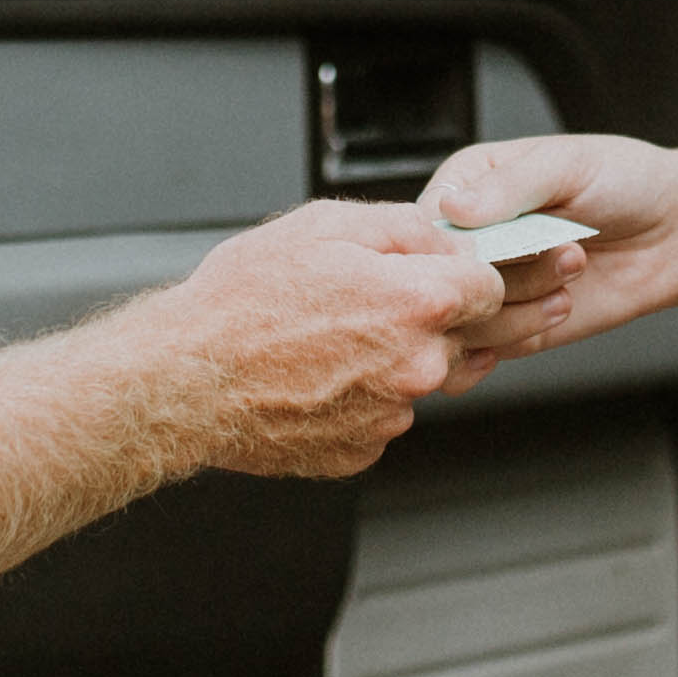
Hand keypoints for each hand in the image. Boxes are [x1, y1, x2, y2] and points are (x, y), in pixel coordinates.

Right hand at [154, 200, 508, 476]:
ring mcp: (392, 416)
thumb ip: (404, 226)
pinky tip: (316, 376)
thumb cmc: (242, 301)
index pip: (490, 286)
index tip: (440, 272)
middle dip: (431, 318)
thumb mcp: (324, 225)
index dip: (465, 273)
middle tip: (366, 304)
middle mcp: (418, 366)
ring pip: (418, 380)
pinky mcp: (362, 451)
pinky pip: (381, 416)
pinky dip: (360, 398)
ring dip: (393, 360)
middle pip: (461, 337)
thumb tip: (441, 238)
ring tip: (328, 340)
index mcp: (419, 303)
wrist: (187, 378)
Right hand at [425, 132, 677, 338]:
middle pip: (434, 281)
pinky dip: (517, 339)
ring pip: (458, 322)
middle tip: (548, 254)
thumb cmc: (628, 181)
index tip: (481, 249)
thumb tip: (452, 208)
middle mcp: (471, 240)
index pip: (418, 225)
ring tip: (571, 273)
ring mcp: (490, 288)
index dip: (441, 246)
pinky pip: (486, 353)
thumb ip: (509, 186)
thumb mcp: (568, 163)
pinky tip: (559, 309)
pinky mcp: (514, 328)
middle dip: (489, 278)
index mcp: (468, 185)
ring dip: (515, 307)